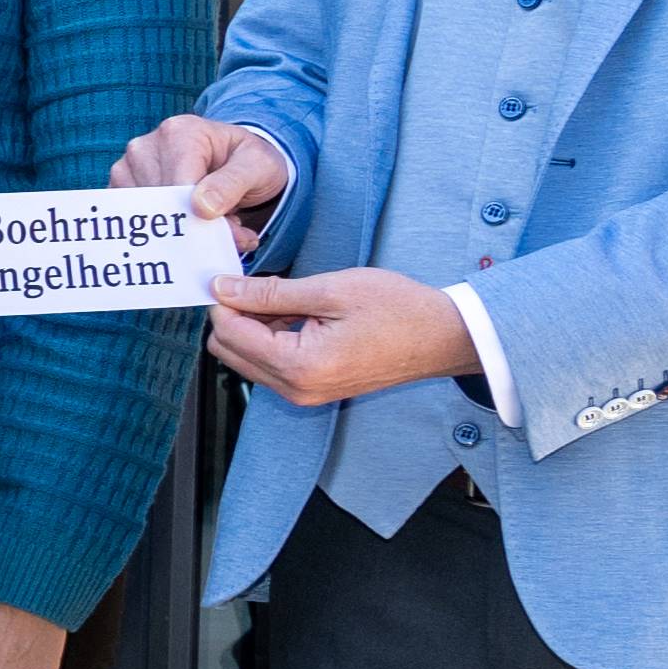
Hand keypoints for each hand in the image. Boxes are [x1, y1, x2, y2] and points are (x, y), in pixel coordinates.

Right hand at [123, 111, 288, 225]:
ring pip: (145, 215)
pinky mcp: (121, 186)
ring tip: (208, 219)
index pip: (180, 187)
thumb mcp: (257, 166)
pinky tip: (185, 219)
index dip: (203, 217)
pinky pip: (133, 219)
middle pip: (161, 203)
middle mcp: (146, 146)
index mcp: (180, 132)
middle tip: (227, 228)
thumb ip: (233, 184)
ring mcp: (128, 166)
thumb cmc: (247, 160)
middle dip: (194, 225)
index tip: (231, 230)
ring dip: (178, 229)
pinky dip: (160, 230)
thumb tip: (202, 208)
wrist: (235, 160)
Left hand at [207, 267, 471, 409]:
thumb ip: (270, 292)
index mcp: (299, 365)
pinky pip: (271, 366)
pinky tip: (295, 314)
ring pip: (246, 359)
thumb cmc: (399, 310)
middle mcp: (296, 389)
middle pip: (229, 351)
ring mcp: (305, 393)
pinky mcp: (313, 390)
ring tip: (285, 298)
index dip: (224, 300)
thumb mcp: (331, 289)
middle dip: (234, 316)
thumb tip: (224, 289)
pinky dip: (270, 339)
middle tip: (257, 284)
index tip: (231, 274)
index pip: (229, 333)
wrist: (443, 337)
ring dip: (252, 327)